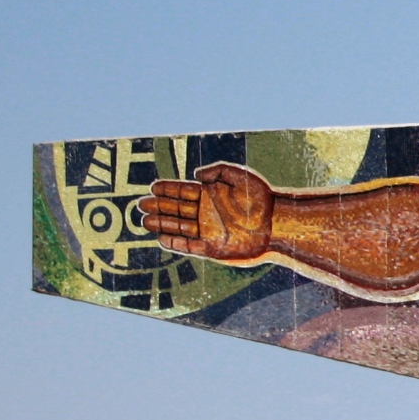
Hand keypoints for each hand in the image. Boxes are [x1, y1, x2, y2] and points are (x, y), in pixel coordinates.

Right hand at [139, 163, 273, 259]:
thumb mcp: (239, 176)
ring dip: (162, 225)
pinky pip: (189, 246)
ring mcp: (209, 231)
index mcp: (210, 195)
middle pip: (176, 209)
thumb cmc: (261, 199)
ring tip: (145, 221)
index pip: (183, 191)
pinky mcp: (213, 248)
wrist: (276, 223)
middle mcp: (207, 213)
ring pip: (179, 228)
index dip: (167, 189)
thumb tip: (194, 175)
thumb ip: (216, 171)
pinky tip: (162, 238)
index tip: (153, 187)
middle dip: (159, 207)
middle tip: (142, 205)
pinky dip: (176, 243)